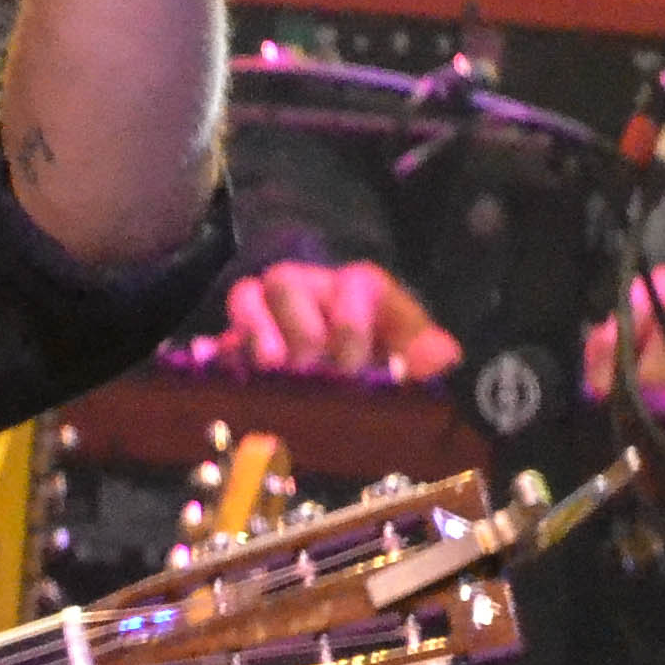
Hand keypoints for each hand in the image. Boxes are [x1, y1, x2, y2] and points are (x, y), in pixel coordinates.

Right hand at [172, 260, 460, 382]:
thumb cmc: (390, 359)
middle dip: (296, 327)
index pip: (349, 284)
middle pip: (285, 281)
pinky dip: (226, 349)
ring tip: (272, 368)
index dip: (348, 323)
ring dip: (256, 332)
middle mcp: (311, 289)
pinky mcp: (244, 340)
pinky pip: (223, 329)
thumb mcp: (414, 350)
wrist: (357, 383)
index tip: (351, 365)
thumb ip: (426, 352)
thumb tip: (441, 359)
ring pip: (247, 294)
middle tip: (308, 366)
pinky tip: (233, 371)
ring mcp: (272, 312)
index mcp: (359, 288)